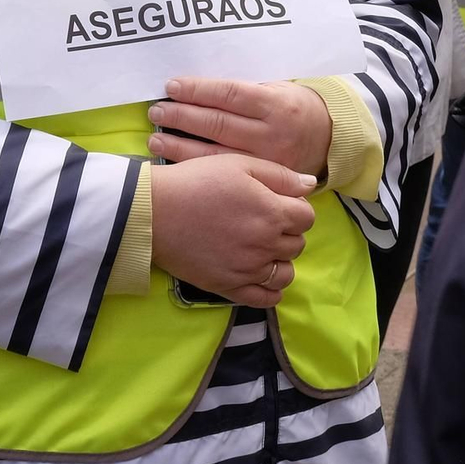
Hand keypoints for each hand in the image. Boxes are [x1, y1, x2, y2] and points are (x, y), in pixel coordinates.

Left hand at [148, 77, 331, 176]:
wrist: (328, 139)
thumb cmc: (293, 106)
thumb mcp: (277, 88)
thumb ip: (244, 90)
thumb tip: (196, 85)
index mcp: (275, 104)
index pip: (230, 95)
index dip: (198, 90)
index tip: (172, 87)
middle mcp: (272, 134)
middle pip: (218, 125)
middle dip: (182, 117)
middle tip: (157, 112)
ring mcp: (267, 163)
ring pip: (216, 155)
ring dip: (180, 146)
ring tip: (155, 139)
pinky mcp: (263, 184)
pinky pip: (224, 174)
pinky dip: (196, 167)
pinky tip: (175, 161)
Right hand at [149, 155, 316, 307]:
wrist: (154, 212)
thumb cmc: (195, 181)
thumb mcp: (238, 164)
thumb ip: (279, 175)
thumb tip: (310, 186)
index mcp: (271, 212)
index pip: (307, 217)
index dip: (296, 208)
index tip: (277, 202)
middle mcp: (265, 245)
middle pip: (297, 244)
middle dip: (286, 231)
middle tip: (263, 220)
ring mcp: (248, 270)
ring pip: (286, 273)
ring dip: (280, 260)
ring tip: (260, 247)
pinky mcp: (229, 288)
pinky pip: (266, 299)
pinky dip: (270, 289)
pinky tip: (258, 274)